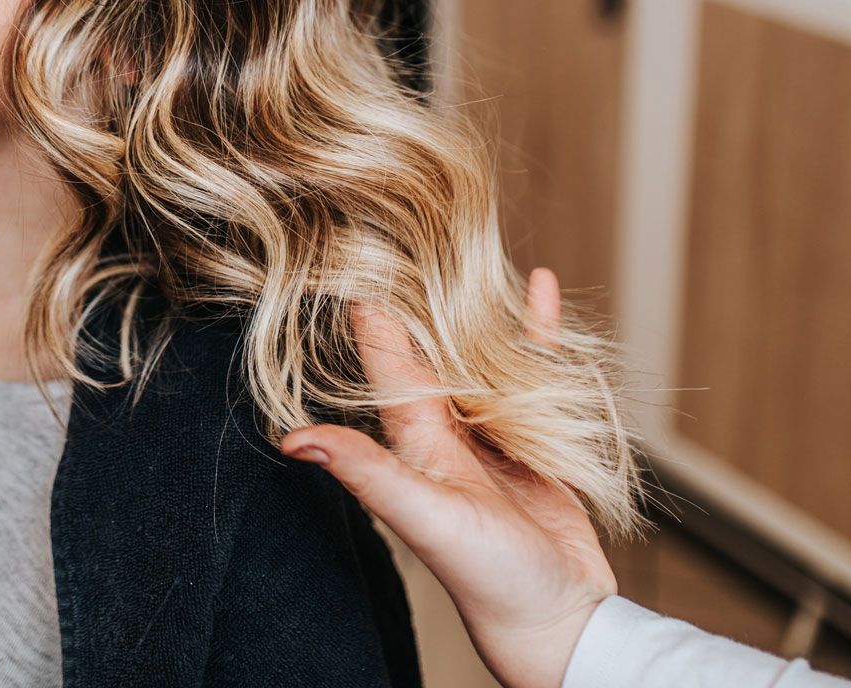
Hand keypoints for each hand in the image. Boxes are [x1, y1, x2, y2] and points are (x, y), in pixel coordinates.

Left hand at [281, 268, 615, 687]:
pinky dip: (536, 331)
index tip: (350, 256)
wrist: (558, 618)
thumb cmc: (487, 577)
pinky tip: (539, 288)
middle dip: (418, 296)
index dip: (370, 311)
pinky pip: (535, 371)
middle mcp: (446, 432)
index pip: (387, 360)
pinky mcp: (537, 441)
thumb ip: (367, 473)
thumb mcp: (422, 516)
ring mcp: (492, 435)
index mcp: (415, 440)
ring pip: (481, 355)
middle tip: (407, 232)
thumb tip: (292, 440)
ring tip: (467, 251)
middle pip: (431, 349)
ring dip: (475, 308)